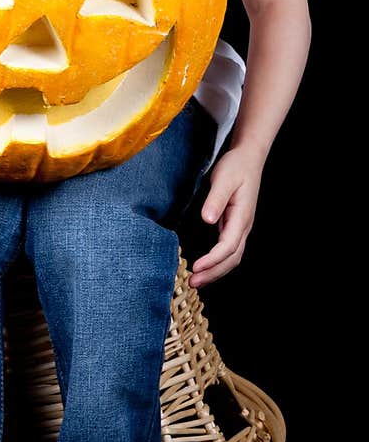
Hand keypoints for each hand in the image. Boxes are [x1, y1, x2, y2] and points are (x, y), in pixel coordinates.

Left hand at [188, 145, 263, 289]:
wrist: (249, 158)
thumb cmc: (236, 166)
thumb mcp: (224, 178)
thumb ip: (215, 199)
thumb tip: (208, 219)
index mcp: (242, 217)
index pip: (228, 246)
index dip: (212, 260)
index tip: (196, 268)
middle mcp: (244, 226)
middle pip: (232, 258)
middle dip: (213, 273)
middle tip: (193, 283)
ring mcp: (240, 227)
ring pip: (232, 257)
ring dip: (216, 271)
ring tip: (197, 281)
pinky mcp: (234, 225)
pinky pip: (228, 250)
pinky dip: (218, 263)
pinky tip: (205, 267)